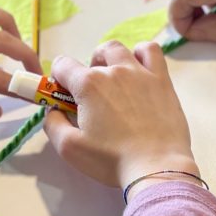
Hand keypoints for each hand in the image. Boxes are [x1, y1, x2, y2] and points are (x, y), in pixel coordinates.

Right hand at [43, 41, 198, 189]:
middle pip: (93, 57)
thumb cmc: (111, 159)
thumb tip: (53, 110)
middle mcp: (113, 71)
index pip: (62, 65)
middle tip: (92, 96)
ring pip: (119, 49)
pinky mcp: (161, 79)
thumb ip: (53, 124)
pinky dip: (141, 53)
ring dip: (110, 59)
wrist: (155, 166)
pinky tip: (139, 69)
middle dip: (87, 71)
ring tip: (113, 78)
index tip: (64, 95)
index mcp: (88, 85)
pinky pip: (150, 50)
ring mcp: (140, 72)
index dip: (58, 78)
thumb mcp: (69, 148)